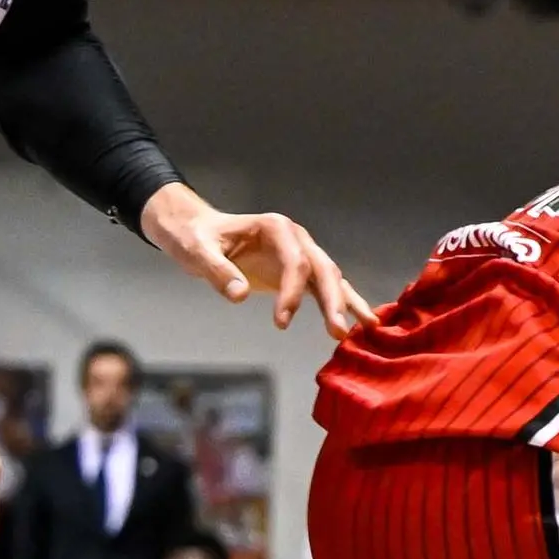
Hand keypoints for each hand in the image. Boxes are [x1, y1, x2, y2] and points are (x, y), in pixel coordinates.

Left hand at [141, 186, 376, 337]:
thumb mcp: (198, 251)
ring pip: (331, 279)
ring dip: (344, 304)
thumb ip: (218, 272)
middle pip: (322, 270)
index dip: (292, 293)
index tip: (281, 323)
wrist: (197, 232)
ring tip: (361, 329)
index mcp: (276, 228)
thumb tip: (240, 296)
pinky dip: (344, 304)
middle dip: (333, 301)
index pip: (295, 262)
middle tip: (338, 331)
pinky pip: (326, 288)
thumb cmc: (196, 237)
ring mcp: (302, 254)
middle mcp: (296, 239)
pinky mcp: (300, 272)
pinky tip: (362, 322)